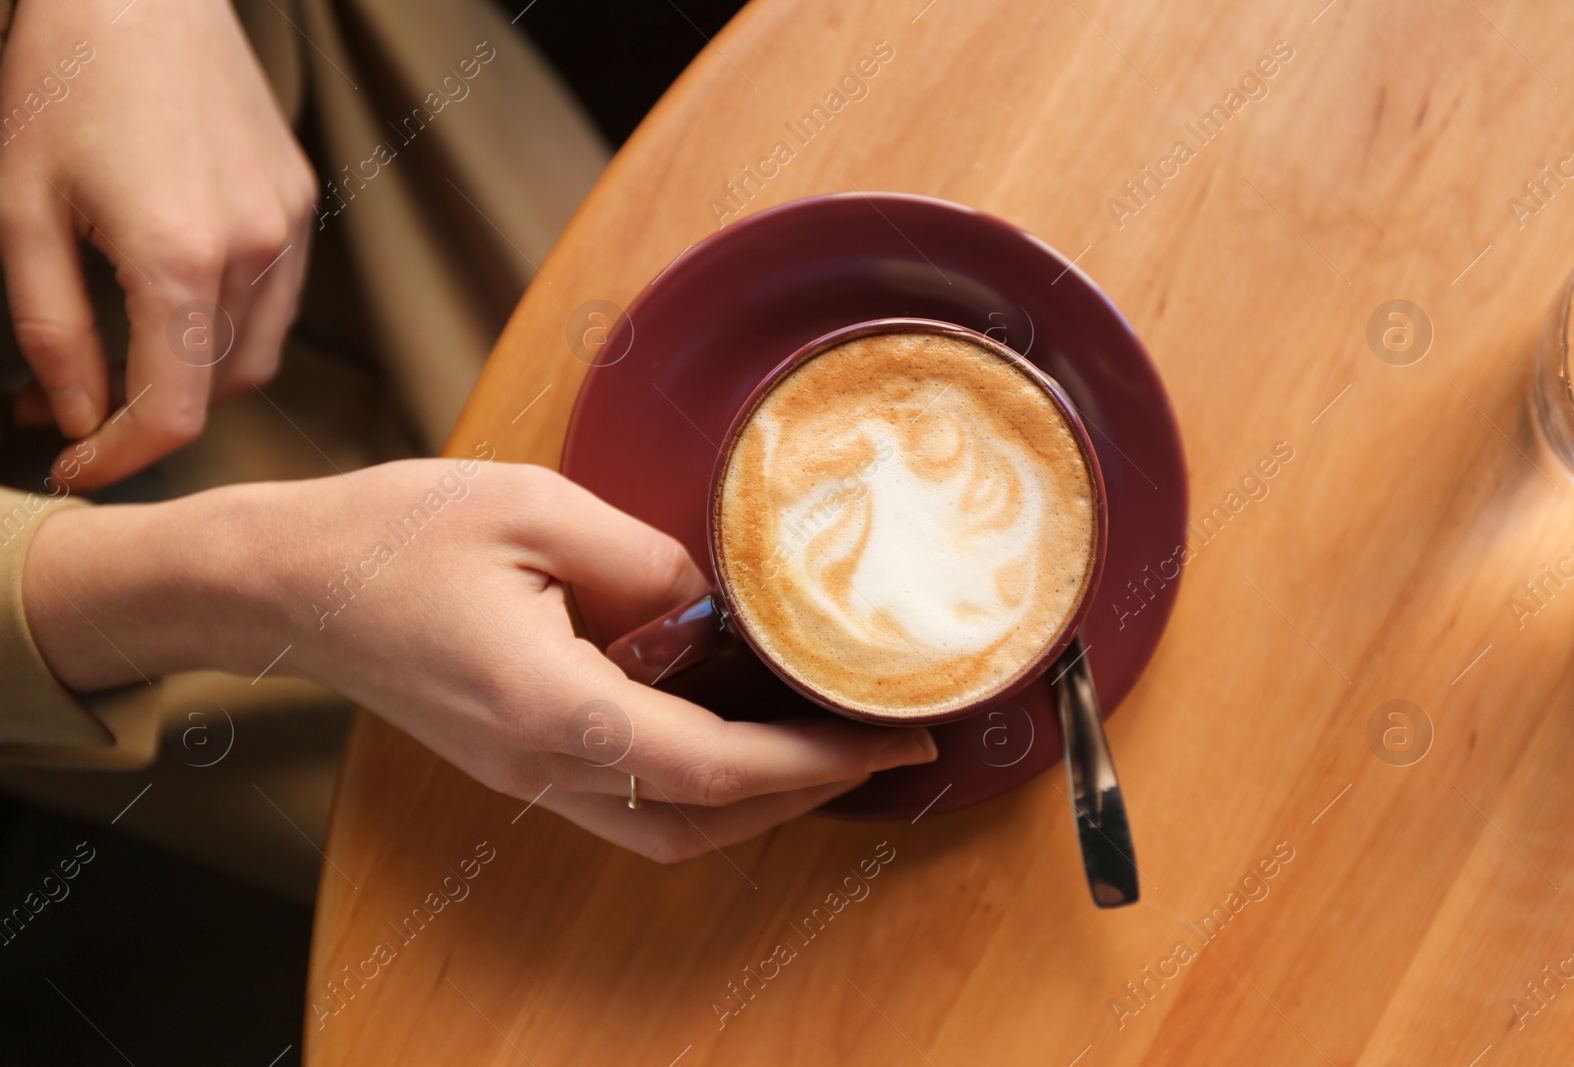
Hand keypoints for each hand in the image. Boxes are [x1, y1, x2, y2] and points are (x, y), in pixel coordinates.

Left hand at [0, 0, 316, 487]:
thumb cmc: (62, 80)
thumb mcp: (16, 210)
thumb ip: (51, 329)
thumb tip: (78, 417)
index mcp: (178, 255)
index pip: (174, 411)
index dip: (121, 458)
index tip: (74, 468)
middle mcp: (252, 249)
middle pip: (216, 389)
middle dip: (143, 412)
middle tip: (66, 398)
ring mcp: (286, 226)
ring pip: (253, 352)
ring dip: (191, 375)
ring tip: (120, 349)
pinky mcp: (297, 204)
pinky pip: (272, 299)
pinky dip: (223, 324)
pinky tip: (170, 295)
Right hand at [22, 459, 937, 860]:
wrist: (291, 581)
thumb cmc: (396, 535)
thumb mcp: (537, 508)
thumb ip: (650, 560)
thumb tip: (720, 607)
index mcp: (553, 706)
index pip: (715, 767)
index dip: (816, 761)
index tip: (892, 736)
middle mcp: (543, 764)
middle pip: (703, 823)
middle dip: (807, 794)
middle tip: (884, 743)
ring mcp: (526, 775)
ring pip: (669, 829)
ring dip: (760, 800)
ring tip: (828, 741)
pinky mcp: (518, 762)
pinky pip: (632, 802)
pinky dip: (705, 786)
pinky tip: (740, 731)